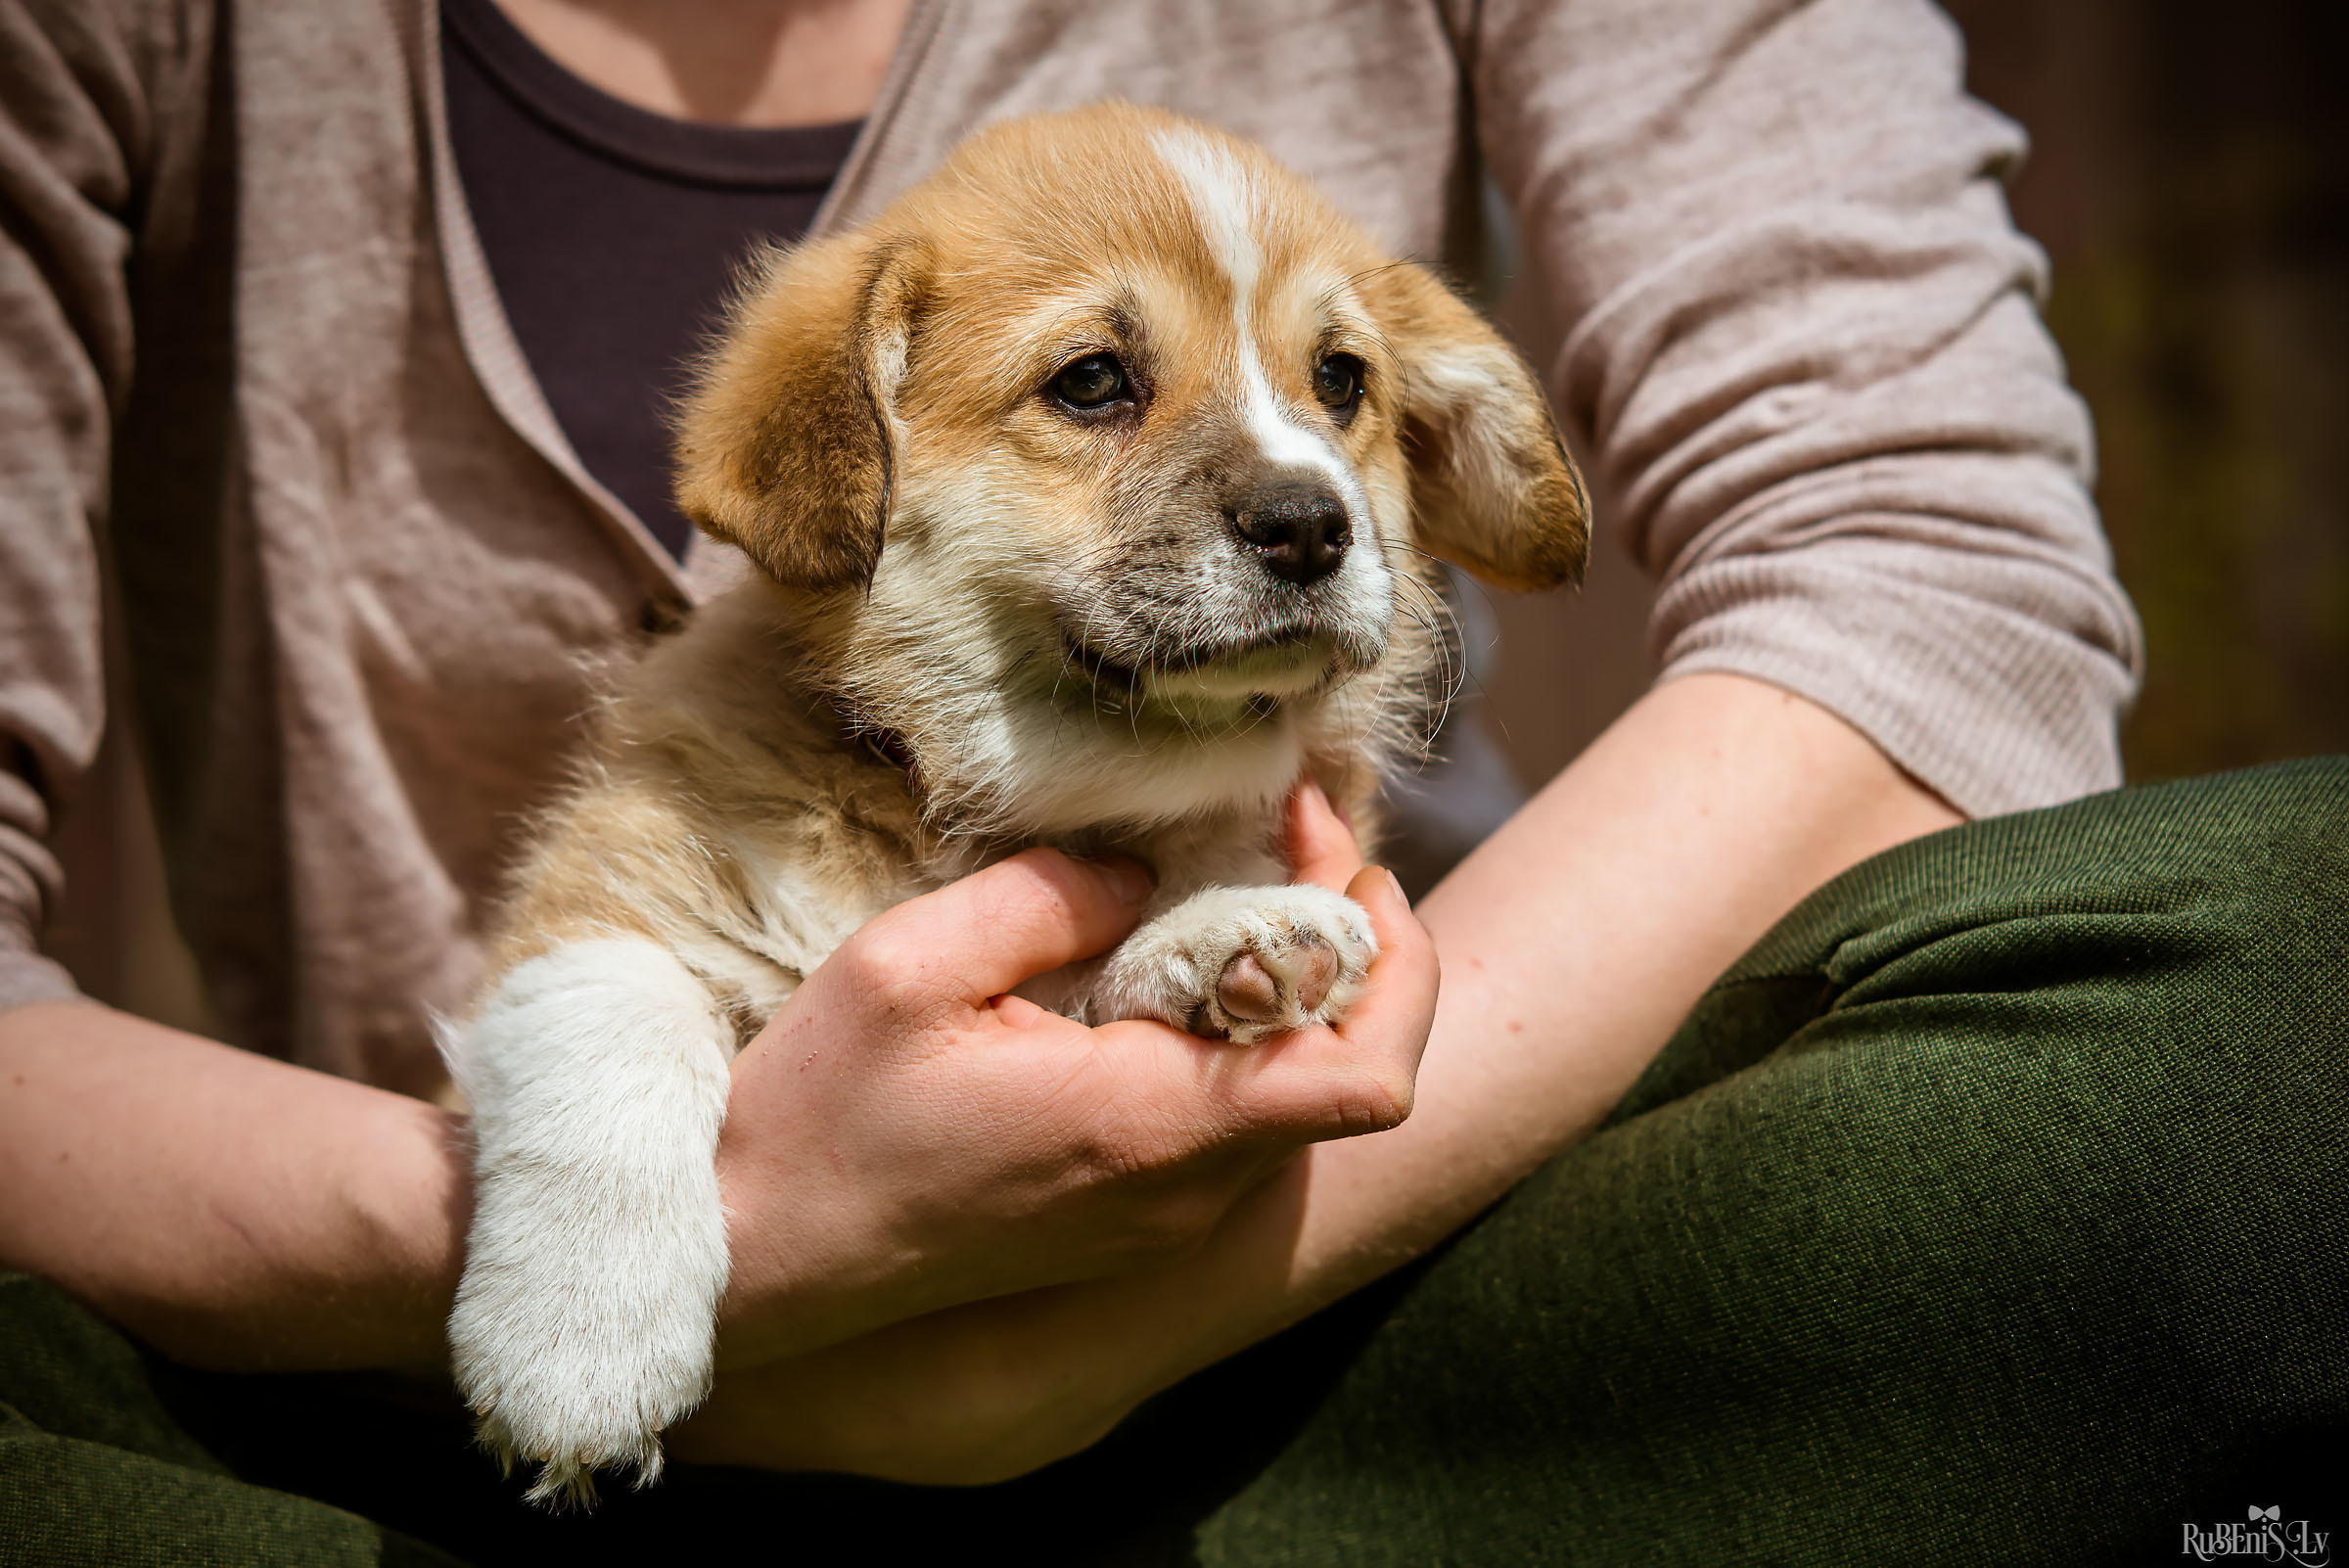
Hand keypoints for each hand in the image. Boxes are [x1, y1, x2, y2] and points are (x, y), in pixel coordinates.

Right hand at [710, 783, 1440, 1367]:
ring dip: (1300, 985)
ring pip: (1301, 1098)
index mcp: (1151, 1125)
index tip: (1338, 853)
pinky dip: (1244, 1035)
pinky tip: (1177, 964)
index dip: (1397, 958)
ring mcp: (1162, 1218)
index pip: (1367, 1076)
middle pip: (1354, 1075)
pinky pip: (1237, 1124)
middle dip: (1353, 943)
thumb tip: (1145, 872)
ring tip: (1240, 882)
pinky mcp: (1130, 1225)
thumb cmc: (821, 1116)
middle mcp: (1183, 1189)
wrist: (759, 1256)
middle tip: (1294, 839)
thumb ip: (1049, 896)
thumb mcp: (909, 965)